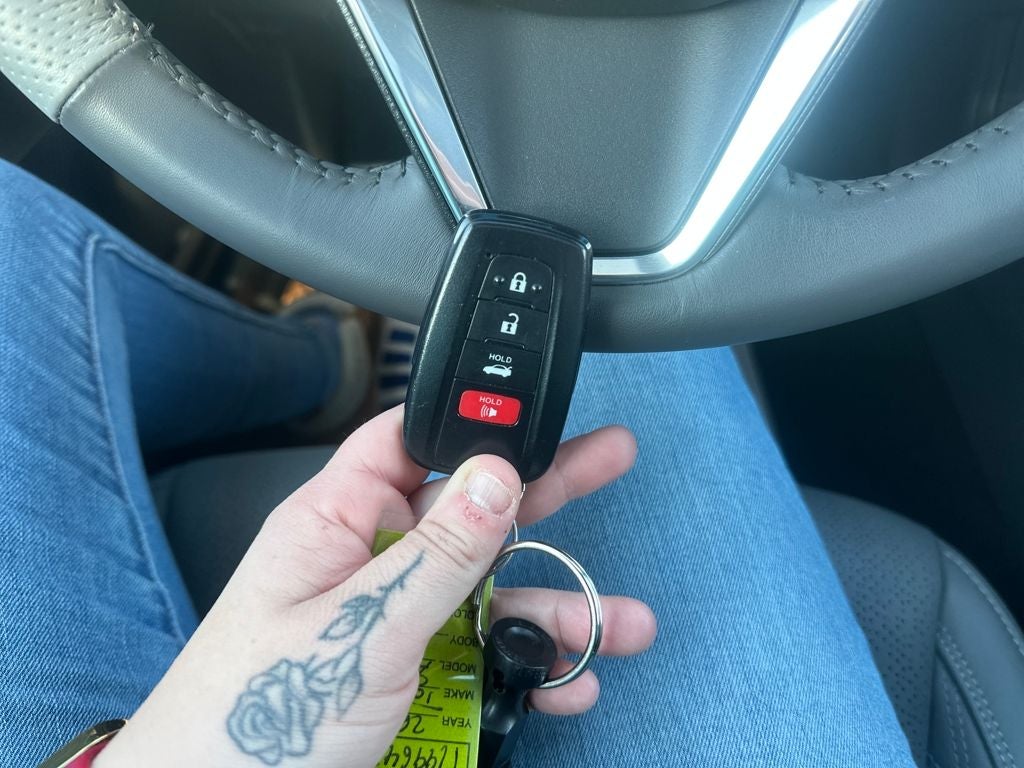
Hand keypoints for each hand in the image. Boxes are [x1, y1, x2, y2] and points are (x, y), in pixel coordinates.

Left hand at [95, 407, 654, 767]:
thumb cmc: (248, 720)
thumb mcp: (359, 629)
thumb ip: (435, 556)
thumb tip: (494, 476)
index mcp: (337, 520)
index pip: (408, 440)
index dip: (469, 420)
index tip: (535, 411)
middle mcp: (370, 561)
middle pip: (468, 510)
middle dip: (543, 492)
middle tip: (608, 459)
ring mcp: (393, 621)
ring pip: (487, 592)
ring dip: (554, 606)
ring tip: (618, 624)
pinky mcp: (408, 674)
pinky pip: (479, 654)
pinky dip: (526, 667)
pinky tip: (565, 682)